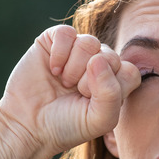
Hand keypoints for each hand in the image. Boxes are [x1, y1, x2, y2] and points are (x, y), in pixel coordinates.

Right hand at [0, 25, 140, 157]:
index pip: (129, 72)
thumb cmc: (66, 125)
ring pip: (89, 42)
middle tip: (74, 93)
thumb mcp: (99, 120)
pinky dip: (60, 53)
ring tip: (63, 82)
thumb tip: (98, 58)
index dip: (111, 87)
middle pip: (110, 55)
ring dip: (74, 66)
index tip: (92, 102)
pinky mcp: (55, 42)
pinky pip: (67, 33)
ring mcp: (77, 51)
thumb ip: (111, 94)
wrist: (28, 124)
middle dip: (90, 79)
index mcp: (114, 82)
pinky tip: (52, 69)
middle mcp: (99, 64)